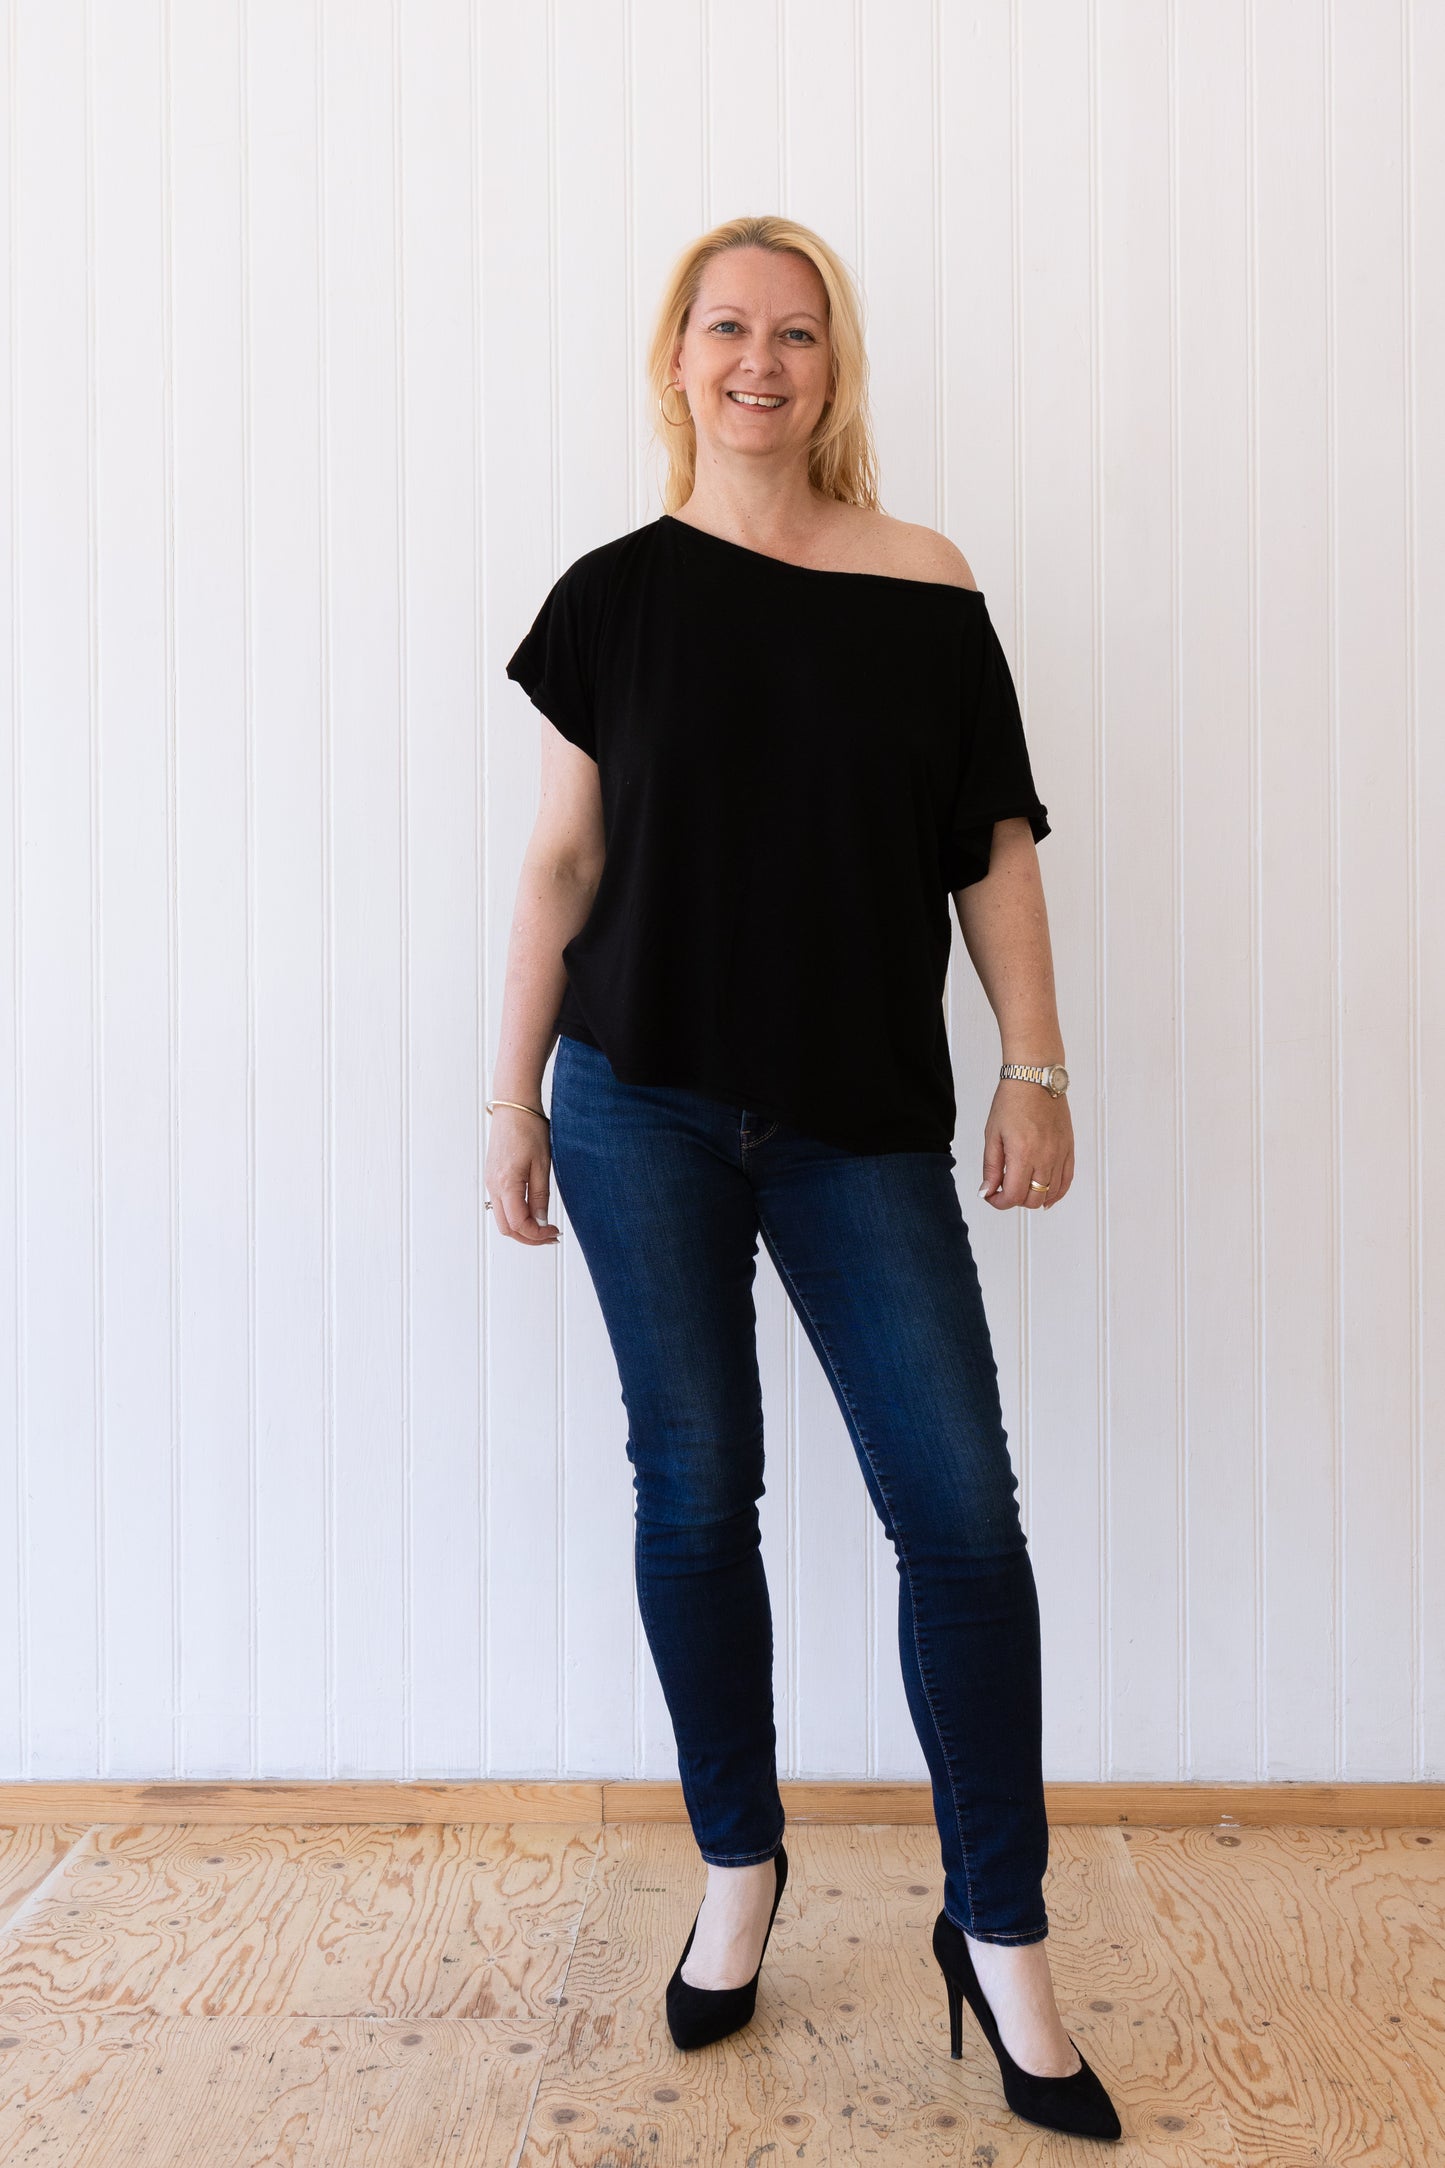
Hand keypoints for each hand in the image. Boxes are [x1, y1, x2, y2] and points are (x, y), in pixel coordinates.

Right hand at [485, 1107, 559, 1243]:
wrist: (514, 1107)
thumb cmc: (529, 1129)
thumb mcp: (542, 1164)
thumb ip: (540, 1196)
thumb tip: (541, 1222)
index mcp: (506, 1184)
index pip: (518, 1224)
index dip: (537, 1235)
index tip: (554, 1232)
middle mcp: (493, 1186)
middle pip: (507, 1228)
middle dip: (529, 1237)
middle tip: (551, 1235)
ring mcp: (490, 1182)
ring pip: (503, 1219)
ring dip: (522, 1228)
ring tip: (545, 1226)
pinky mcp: (493, 1178)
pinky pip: (501, 1206)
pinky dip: (516, 1215)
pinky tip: (533, 1211)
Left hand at [978, 1080, 1073, 1211]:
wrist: (1035, 1079)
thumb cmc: (1012, 1101)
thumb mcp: (993, 1135)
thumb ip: (991, 1167)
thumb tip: (987, 1191)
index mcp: (1023, 1154)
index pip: (1014, 1196)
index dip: (999, 1202)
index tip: (991, 1196)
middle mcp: (1045, 1157)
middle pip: (1033, 1199)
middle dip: (1015, 1200)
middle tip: (1004, 1189)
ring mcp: (1060, 1154)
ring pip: (1051, 1194)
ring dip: (1034, 1198)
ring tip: (1022, 1188)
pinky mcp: (1069, 1149)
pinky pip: (1067, 1180)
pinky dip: (1056, 1193)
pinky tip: (1046, 1195)